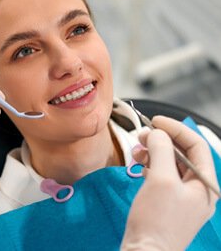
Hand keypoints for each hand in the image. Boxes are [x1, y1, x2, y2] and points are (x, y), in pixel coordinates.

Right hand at [121, 116, 218, 250]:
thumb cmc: (157, 220)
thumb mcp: (161, 178)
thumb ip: (162, 149)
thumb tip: (157, 133)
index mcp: (204, 184)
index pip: (195, 145)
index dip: (176, 129)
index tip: (155, 121)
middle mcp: (195, 188)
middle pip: (181, 152)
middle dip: (161, 140)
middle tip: (141, 134)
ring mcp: (180, 194)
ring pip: (168, 161)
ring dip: (152, 151)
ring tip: (136, 149)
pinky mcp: (165, 199)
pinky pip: (160, 172)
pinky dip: (149, 163)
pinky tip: (139, 162)